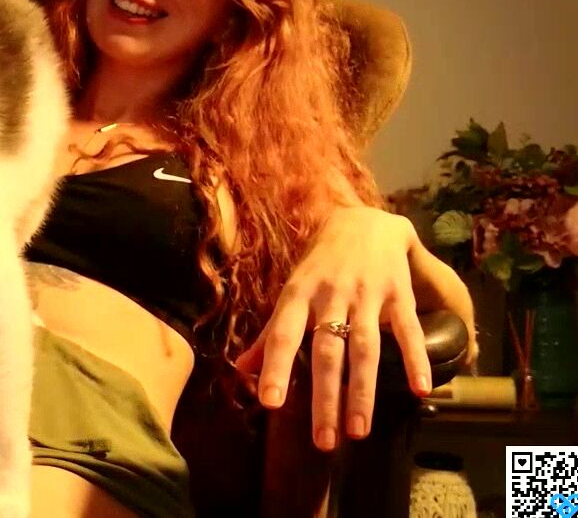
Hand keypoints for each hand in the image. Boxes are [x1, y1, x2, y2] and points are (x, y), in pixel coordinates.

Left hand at [235, 207, 430, 451]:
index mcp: (298, 296)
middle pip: (326, 352)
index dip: (276, 368)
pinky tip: (421, 389)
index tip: (270, 404)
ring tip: (359, 431)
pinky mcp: (398, 293)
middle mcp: (331, 296)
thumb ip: (270, 335)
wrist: (362, 221)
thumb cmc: (319, 265)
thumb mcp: (290, 293)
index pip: (283, 335)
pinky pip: (407, 330)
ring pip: (364, 348)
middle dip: (324, 397)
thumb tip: (241, 372)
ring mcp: (366, 295)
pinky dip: (416, 358)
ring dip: (362, 391)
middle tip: (324, 441)